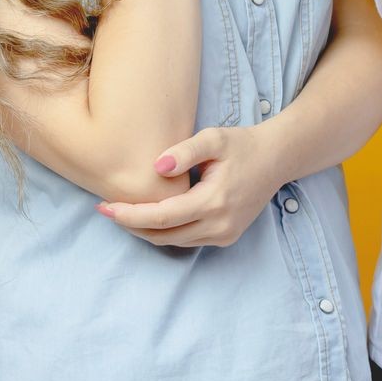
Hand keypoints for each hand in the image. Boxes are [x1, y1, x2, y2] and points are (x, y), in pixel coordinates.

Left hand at [94, 127, 284, 247]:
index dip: (130, 215)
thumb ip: (184, 151)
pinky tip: (152, 216)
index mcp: (214, 201)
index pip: (162, 216)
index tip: (105, 207)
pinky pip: (187, 240)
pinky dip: (166, 232)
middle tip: (106, 210)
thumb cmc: (242, 144)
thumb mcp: (214, 138)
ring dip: (147, 231)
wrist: (276, 158)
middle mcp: (220, 225)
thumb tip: (156, 168)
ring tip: (124, 213)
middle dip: (132, 225)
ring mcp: (225, 235)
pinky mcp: (226, 237)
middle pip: (163, 235)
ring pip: (174, 242)